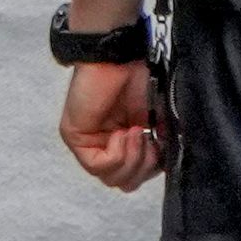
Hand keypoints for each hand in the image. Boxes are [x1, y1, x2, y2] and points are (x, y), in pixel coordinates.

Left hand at [61, 55, 162, 192]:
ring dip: (132, 158)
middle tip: (149, 141)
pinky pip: (98, 166)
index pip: (135, 177)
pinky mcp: (75, 137)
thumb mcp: (161, 122)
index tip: (160, 145)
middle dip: (143, 167)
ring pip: (111, 178)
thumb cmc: (142, 80)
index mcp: (124, 143)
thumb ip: (162, 148)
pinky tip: (122, 131)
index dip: (151, 168)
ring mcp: (88, 142)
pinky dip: (118, 152)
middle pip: (124, 182)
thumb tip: (165, 169)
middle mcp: (104, 145)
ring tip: (136, 132)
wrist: (123, 58)